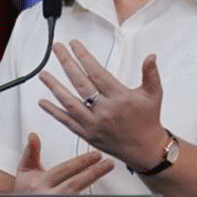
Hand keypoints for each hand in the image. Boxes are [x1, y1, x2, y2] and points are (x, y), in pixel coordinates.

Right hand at [12, 132, 113, 194]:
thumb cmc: (24, 191)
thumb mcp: (25, 171)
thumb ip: (31, 152)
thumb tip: (33, 135)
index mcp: (39, 184)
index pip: (63, 171)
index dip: (81, 163)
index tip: (96, 155)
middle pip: (74, 184)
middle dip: (92, 173)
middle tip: (108, 163)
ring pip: (77, 196)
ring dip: (93, 184)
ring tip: (106, 172)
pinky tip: (102, 195)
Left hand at [38, 41, 169, 170]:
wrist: (145, 150)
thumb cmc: (148, 121)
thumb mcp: (153, 95)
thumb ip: (150, 74)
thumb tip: (151, 57)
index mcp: (119, 98)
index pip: (97, 72)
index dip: (84, 57)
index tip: (74, 45)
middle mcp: (104, 111)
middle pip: (80, 83)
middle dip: (66, 63)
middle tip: (57, 49)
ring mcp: (94, 124)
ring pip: (69, 102)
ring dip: (54, 87)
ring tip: (43, 74)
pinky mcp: (87, 135)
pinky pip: (67, 122)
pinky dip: (53, 112)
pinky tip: (43, 102)